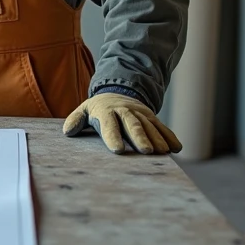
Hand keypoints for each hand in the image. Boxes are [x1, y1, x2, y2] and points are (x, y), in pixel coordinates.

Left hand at [62, 93, 181, 154]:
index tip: (117, 150)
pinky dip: (170, 136)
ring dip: (157, 138)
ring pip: (149, 125)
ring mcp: (140, 113)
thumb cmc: (97, 109)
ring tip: (162, 152)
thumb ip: (76, 120)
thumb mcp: (84, 111)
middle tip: (146, 151)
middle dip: (139, 137)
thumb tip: (68, 131)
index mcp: (106, 111)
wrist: (117, 93)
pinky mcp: (151, 116)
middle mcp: (125, 111)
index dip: (113, 136)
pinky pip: (162, 126)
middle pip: (133, 124)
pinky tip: (176, 148)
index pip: (109, 124)